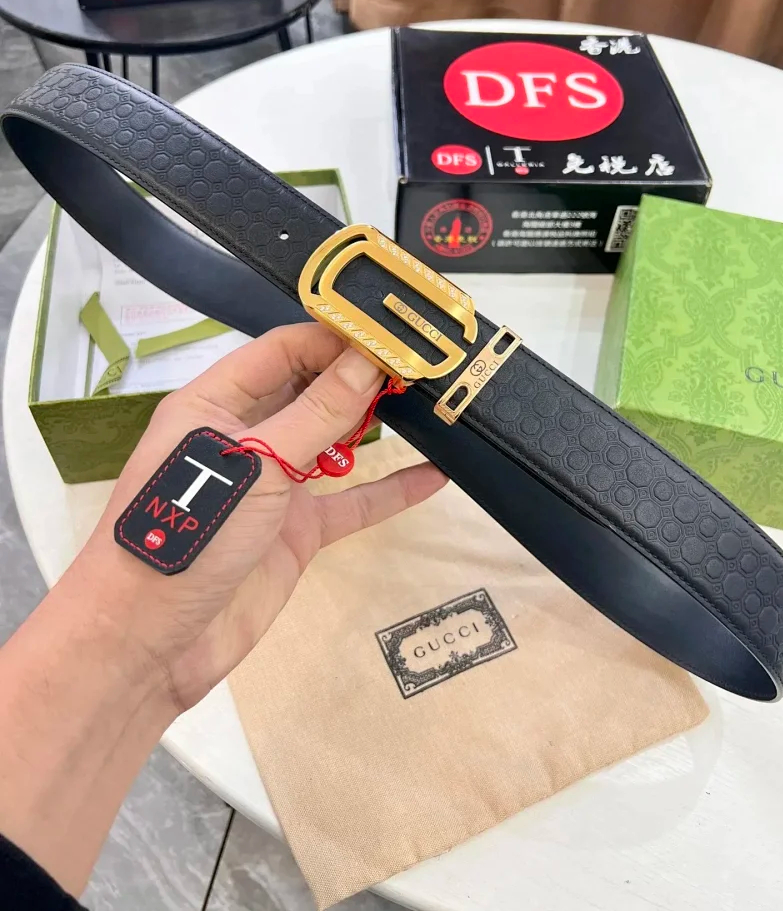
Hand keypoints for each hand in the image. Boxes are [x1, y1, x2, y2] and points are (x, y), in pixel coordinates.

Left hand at [71, 323, 445, 714]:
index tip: (391, 334)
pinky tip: (434, 475)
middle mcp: (245, 437)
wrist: (150, 645)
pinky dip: (390, 491)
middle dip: (359, 376)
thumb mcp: (255, 464)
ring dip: (376, 426)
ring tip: (433, 402)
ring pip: (333, 443)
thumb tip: (369, 360)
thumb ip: (316, 414)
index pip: (281, 350)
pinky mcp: (295, 533)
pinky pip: (351, 503)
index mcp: (215, 404)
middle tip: (422, 363)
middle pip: (310, 390)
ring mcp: (273, 486)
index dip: (333, 338)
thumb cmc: (187, 535)